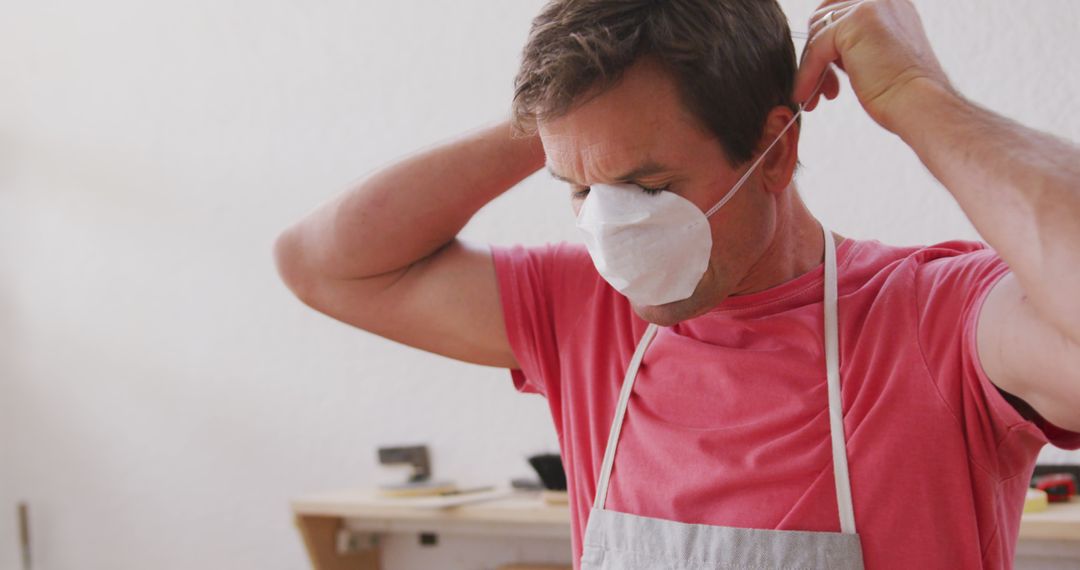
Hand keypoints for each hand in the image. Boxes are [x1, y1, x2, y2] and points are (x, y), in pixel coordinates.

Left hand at [794, 0, 951, 132]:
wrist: (920, 104)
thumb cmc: (901, 91)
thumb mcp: (876, 55)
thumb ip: (854, 43)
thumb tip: (820, 48)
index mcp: (889, 4)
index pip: (839, 9)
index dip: (825, 39)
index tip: (824, 71)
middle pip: (823, 18)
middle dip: (816, 54)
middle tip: (822, 86)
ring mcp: (868, 6)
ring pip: (817, 35)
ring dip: (812, 68)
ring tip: (818, 96)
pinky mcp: (854, 23)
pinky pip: (816, 49)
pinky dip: (807, 74)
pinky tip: (807, 96)